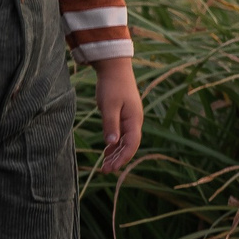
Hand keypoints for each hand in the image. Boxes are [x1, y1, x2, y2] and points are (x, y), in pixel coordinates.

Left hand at [93, 57, 142, 172]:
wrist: (114, 67)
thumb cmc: (111, 85)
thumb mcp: (109, 105)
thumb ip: (110, 124)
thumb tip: (112, 144)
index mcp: (134, 120)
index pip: (132, 144)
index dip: (122, 157)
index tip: (111, 168)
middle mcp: (134, 121)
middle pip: (129, 146)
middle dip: (118, 159)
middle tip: (105, 171)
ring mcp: (129, 119)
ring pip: (124, 142)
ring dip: (115, 154)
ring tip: (105, 166)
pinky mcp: (122, 116)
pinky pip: (120, 135)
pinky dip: (114, 144)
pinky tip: (107, 152)